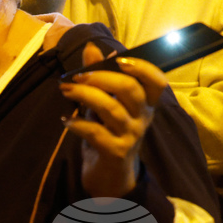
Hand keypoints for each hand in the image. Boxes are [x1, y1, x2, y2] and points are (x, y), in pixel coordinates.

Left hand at [59, 42, 168, 198]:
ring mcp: (131, 135)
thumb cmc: (109, 131)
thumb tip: (92, 48)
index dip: (143, 67)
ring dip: (85, 95)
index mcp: (147, 104)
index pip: (157, 82)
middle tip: (77, 76)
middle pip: (131, 90)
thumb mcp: (107, 102)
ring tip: (65, 89)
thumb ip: (100, 75)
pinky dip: (78, 123)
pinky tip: (66, 119)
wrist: (110, 174)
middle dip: (102, 77)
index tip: (119, 60)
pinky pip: (96, 133)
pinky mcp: (115, 152)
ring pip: (111, 109)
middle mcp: (144, 118)